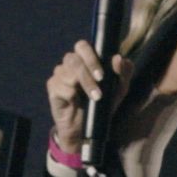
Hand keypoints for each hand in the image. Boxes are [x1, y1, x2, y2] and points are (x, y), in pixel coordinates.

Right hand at [42, 42, 126, 176]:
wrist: (86, 130)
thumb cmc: (102, 105)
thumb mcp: (118, 91)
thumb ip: (123, 73)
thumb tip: (119, 58)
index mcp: (85, 60)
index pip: (83, 46)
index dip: (92, 55)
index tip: (102, 72)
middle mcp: (70, 65)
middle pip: (73, 57)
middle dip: (88, 67)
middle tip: (100, 79)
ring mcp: (59, 76)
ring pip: (67, 70)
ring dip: (84, 82)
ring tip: (96, 97)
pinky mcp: (52, 89)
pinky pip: (60, 86)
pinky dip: (71, 93)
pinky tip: (76, 101)